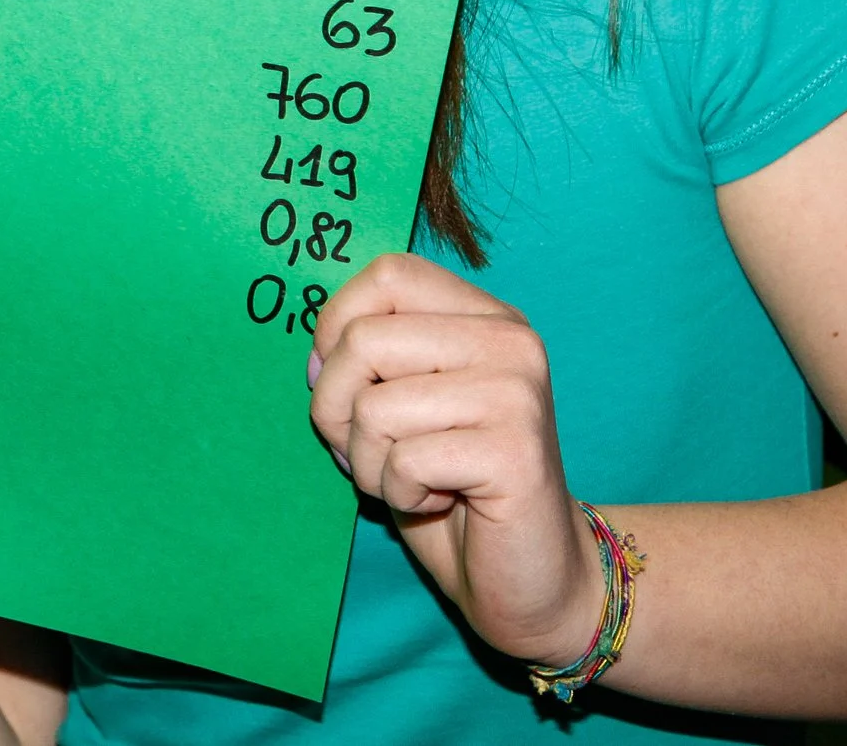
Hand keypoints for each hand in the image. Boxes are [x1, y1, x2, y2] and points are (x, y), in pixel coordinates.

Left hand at [308, 254, 602, 667]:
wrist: (531, 572)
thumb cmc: (451, 486)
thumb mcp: (400, 406)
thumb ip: (364, 362)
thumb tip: (315, 358)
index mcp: (484, 315)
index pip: (388, 275)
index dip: (338, 326)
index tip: (346, 385)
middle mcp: (509, 340)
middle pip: (364, 340)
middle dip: (336, 409)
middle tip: (370, 450)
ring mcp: (517, 392)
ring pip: (374, 406)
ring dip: (368, 461)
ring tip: (410, 479)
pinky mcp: (516, 451)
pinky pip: (405, 460)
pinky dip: (400, 493)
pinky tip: (438, 501)